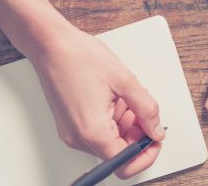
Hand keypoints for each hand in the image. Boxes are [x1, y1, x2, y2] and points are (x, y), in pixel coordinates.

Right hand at [27, 23, 165, 178]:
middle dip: (136, 133)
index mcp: (93, 132)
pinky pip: (96, 132)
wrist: (50, 45)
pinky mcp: (69, 124)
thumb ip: (147, 109)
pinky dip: (110, 119)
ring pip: (108, 141)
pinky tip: (112, 98)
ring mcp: (71, 132)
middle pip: (117, 152)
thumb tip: (156, 129)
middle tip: (141, 109)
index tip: (154, 137)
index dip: (146, 152)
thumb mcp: (125, 81)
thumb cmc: (78, 57)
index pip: (126, 163)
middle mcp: (79, 138)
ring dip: (124, 124)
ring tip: (124, 97)